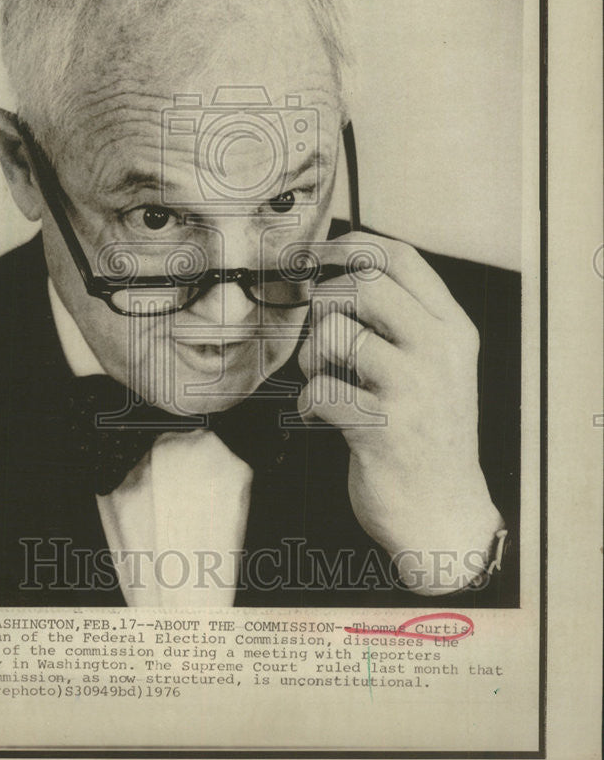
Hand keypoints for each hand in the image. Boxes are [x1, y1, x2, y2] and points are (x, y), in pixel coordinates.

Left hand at [298, 232, 503, 594]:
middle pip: (361, 285)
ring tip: (324, 381)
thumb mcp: (433, 365)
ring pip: (334, 334)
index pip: (400, 257)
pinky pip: (320, 389)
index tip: (318, 258)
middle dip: (324, 304)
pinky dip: (307, 402)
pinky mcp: (384, 428)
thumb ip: (400, 318)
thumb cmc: (424, 431)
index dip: (349, 247)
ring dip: (313, 357)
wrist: (444, 513)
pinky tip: (320, 417)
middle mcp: (439, 350)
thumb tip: (335, 270)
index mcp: (452, 328)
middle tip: (323, 338)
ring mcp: (415, 388)